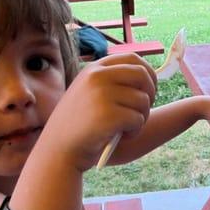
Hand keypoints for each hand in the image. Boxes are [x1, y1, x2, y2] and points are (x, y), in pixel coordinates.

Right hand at [42, 53, 156, 169]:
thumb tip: (148, 76)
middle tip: (143, 111)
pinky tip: (121, 137)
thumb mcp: (89, 93)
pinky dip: (135, 131)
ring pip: (143, 100)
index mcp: (93, 69)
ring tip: (126, 129)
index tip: (148, 90)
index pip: (132, 58)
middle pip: (142, 75)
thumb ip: (112, 82)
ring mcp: (101, 95)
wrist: (58, 150)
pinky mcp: (108, 115)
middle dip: (151, 94)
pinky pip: (138, 119)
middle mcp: (97, 77)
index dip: (148, 74)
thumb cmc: (79, 125)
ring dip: (141, 118)